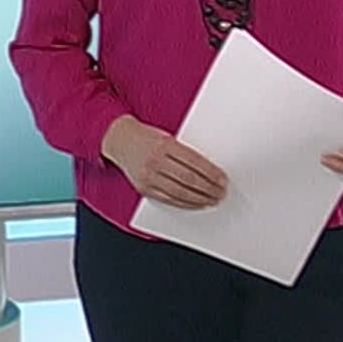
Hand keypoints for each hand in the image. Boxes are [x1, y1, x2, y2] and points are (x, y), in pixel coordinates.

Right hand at [102, 114, 227, 208]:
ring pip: (180, 192)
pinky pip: (168, 200)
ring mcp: (148, 176)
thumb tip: (210, 170)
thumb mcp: (167, 137)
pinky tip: (195, 204)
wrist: (119, 140)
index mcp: (165, 145)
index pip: (194, 162)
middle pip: (189, 179)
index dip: (211, 173)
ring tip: (212, 200)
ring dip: (200, 199)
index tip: (223, 180)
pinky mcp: (144, 188)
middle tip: (221, 193)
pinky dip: (185, 203)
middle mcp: (155, 161)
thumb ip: (184, 152)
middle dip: (209, 188)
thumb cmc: (147, 138)